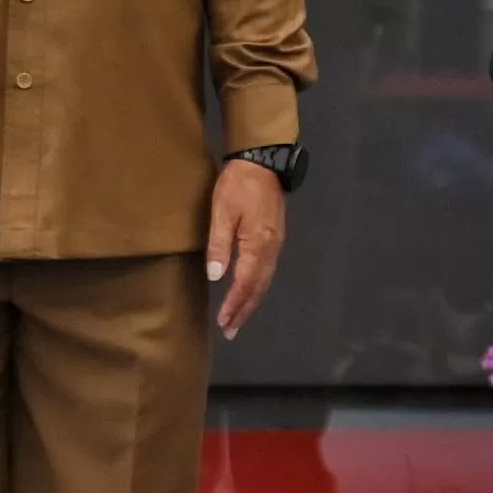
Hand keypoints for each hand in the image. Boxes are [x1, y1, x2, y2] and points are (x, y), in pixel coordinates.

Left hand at [208, 155, 285, 337]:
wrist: (262, 161)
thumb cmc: (238, 185)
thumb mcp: (222, 211)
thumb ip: (219, 244)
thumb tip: (217, 277)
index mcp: (258, 244)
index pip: (246, 283)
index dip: (234, 304)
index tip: (223, 322)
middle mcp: (271, 249)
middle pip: (259, 287)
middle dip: (244, 310)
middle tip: (230, 330)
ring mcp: (275, 244)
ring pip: (265, 281)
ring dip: (251, 301)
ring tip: (238, 319)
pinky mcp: (274, 238)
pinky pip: (267, 271)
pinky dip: (257, 287)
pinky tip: (249, 292)